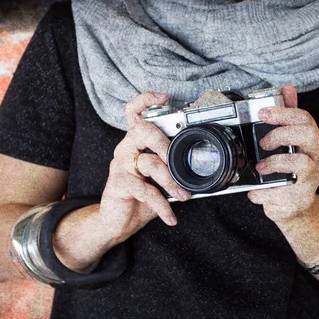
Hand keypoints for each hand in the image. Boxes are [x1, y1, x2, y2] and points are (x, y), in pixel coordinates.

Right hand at [99, 92, 190, 242]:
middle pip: (143, 130)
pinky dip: (162, 205)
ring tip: (185, 195)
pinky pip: (145, 190)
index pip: (135, 112)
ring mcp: (120, 165)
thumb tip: (201, 167)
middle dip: (165, 143)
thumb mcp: (159, 179)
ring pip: (150, 163)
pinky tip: (171, 217)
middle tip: (178, 160)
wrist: (117, 221)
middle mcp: (126, 148)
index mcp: (136, 141)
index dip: (146, 100)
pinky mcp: (118, 183)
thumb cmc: (140, 196)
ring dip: (171, 181)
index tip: (163, 96)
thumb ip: (173, 168)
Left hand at [247, 84, 318, 222]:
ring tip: (260, 167)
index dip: (284, 112)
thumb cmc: (291, 168)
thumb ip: (289, 114)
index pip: (304, 118)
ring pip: (302, 163)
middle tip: (263, 142)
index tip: (263, 113)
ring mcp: (311, 178)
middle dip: (283, 133)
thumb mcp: (289, 140)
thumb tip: (287, 88)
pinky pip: (283, 193)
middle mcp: (316, 156)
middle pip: (310, 135)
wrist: (293, 204)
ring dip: (276, 162)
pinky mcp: (300, 197)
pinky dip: (266, 192)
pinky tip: (256, 190)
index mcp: (311, 140)